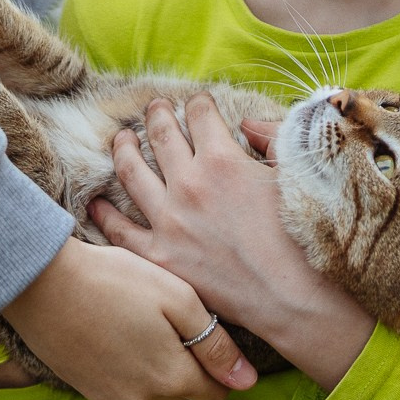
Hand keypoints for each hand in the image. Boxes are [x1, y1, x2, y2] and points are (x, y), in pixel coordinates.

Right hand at [1, 238, 255, 399]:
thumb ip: (215, 345)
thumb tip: (247, 383)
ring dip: (152, 361)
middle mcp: (143, 399)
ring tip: (139, 318)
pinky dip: (122, 361)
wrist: (41, 281)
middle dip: (185, 361)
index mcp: (173, 380)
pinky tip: (112, 326)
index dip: (219, 365)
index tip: (210, 335)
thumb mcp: (179, 301)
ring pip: (149, 386)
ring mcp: (108, 396)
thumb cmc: (117, 280)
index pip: (216, 392)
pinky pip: (118, 381)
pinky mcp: (82, 386)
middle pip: (182, 389)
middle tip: (172, 317)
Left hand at [91, 96, 374, 389]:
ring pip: (132, 173)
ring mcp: (169, 221)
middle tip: (154, 108)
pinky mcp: (160, 257)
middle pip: (161, 136)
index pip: (200, 115)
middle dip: (156, 116)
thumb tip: (248, 124)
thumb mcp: (296, 175)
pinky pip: (120, 231)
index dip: (199, 104)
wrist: (293, 297)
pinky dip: (105, 214)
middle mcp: (188, 184)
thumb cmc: (303, 237)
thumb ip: (272, 139)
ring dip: (123, 149)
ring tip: (121, 139)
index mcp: (222, 159)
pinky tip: (96, 202)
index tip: (198, 103)